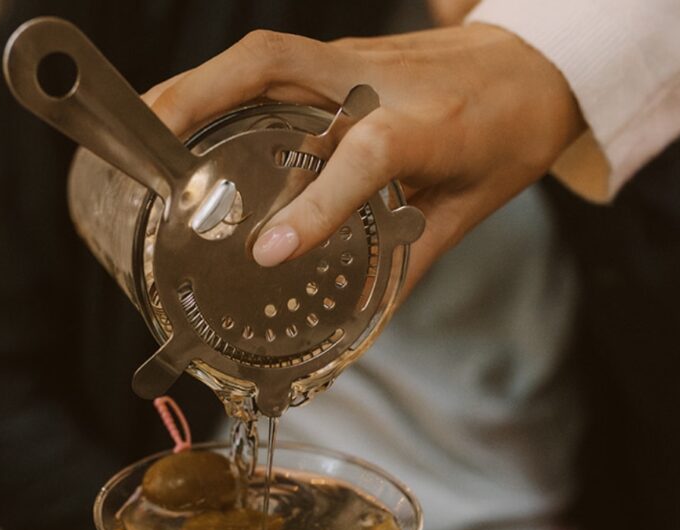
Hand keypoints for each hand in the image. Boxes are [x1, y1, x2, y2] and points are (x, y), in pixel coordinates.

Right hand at [145, 24, 583, 290]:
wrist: (536, 64)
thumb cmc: (506, 134)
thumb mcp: (468, 210)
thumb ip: (409, 261)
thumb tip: (362, 324)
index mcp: (429, 125)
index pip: (367, 154)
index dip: (318, 202)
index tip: (270, 252)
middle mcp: (379, 81)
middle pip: (274, 63)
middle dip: (199, 98)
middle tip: (146, 145)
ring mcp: (353, 61)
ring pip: (260, 56)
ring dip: (193, 86)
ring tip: (142, 130)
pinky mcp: (337, 58)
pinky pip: (267, 65)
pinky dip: (217, 88)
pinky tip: (187, 122)